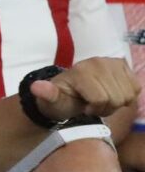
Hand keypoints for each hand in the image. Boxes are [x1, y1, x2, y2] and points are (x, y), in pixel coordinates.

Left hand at [25, 57, 139, 125]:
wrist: (71, 91)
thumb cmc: (62, 99)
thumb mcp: (52, 101)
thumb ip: (47, 95)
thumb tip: (37, 87)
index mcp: (80, 71)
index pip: (101, 99)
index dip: (95, 109)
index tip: (85, 108)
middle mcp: (98, 62)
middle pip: (117, 98)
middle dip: (106, 107)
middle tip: (94, 105)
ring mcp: (112, 62)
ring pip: (129, 94)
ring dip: (117, 103)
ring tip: (102, 100)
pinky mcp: (123, 65)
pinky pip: (136, 87)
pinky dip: (127, 95)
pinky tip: (113, 94)